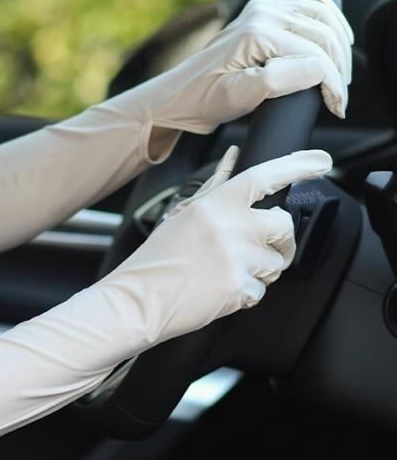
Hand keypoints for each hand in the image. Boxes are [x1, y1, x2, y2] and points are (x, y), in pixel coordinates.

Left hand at [97, 0, 352, 145]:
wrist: (176, 97)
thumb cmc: (201, 101)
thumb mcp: (237, 98)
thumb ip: (277, 81)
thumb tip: (317, 68)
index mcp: (257, 32)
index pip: (314, 55)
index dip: (332, 84)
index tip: (337, 109)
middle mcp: (262, 13)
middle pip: (323, 33)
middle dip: (338, 67)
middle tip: (339, 97)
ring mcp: (261, 8)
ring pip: (321, 14)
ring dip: (337, 42)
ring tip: (338, 75)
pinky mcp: (260, 11)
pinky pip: (305, 0)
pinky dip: (324, 13)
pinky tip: (330, 35)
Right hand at [97, 149, 332, 349]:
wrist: (138, 300)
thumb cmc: (156, 260)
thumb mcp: (182, 216)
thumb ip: (213, 187)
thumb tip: (232, 158)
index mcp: (215, 205)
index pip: (265, 176)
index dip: (297, 166)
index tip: (321, 162)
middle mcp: (230, 227)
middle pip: (284, 225)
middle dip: (282, 241)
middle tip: (267, 250)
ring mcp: (236, 258)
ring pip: (276, 263)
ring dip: (260, 272)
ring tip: (225, 274)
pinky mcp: (239, 288)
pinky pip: (261, 291)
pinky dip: (245, 295)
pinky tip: (219, 291)